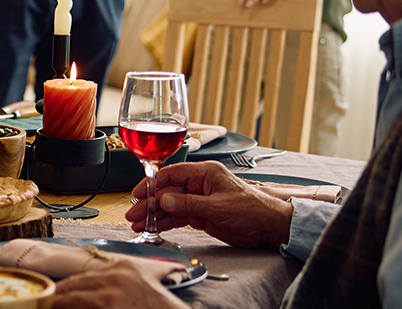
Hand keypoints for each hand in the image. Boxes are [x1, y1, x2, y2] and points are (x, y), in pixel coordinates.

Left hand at [52, 259, 187, 308]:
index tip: (52, 294)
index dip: (64, 288)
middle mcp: (115, 277)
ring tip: (47, 307)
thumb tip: (84, 288)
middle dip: (56, 297)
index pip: (82, 277)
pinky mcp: (109, 307)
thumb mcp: (139, 284)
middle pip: (72, 286)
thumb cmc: (157, 306)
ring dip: (58, 305)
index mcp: (122, 267)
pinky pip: (82, 308)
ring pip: (71, 300)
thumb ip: (114, 281)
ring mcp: (111, 295)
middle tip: (44, 302)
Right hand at [125, 161, 292, 248]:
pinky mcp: (200, 215)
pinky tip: (152, 227)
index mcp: (204, 173)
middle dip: (149, 202)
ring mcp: (198, 200)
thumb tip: (164, 201)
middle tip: (133, 213)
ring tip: (137, 224)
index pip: (172, 174)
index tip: (138, 192)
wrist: (268, 227)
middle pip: (167, 191)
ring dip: (154, 215)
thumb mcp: (218, 206)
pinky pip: (177, 217)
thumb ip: (188, 204)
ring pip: (170, 206)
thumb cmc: (252, 209)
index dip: (152, 182)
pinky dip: (165, 222)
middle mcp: (199, 185)